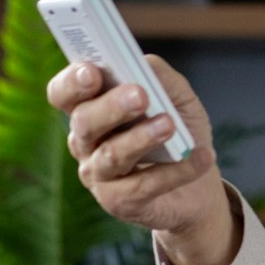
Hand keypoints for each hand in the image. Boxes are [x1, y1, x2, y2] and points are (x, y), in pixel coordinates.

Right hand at [47, 52, 222, 235]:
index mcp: (91, 108)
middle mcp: (86, 142)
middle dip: (111, 107)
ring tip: (170, 126)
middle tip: (140, 96)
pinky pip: (144, 185)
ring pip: (111, 155)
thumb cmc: (180, 134)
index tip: (93, 71)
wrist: (199, 188)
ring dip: (141, 138)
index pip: (63, 93)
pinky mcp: (119, 202)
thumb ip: (160, 77)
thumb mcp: (178, 99)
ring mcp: (99, 175)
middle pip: (84, 122)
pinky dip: (176, 171)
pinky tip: (201, 158)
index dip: (72, 82)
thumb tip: (144, 63)